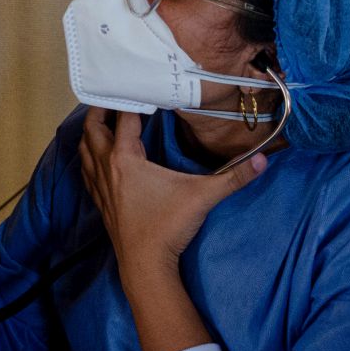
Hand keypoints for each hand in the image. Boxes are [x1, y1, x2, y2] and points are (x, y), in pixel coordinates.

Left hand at [78, 107, 266, 287]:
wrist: (145, 267)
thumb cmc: (168, 227)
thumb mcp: (203, 197)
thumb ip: (234, 176)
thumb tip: (264, 159)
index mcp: (125, 159)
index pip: (124, 118)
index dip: (131, 99)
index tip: (139, 84)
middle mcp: (107, 168)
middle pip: (93, 129)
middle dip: (100, 110)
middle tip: (112, 95)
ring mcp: (100, 186)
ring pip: (85, 150)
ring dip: (91, 133)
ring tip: (102, 121)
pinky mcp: (100, 203)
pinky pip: (86, 171)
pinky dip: (89, 157)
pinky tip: (97, 159)